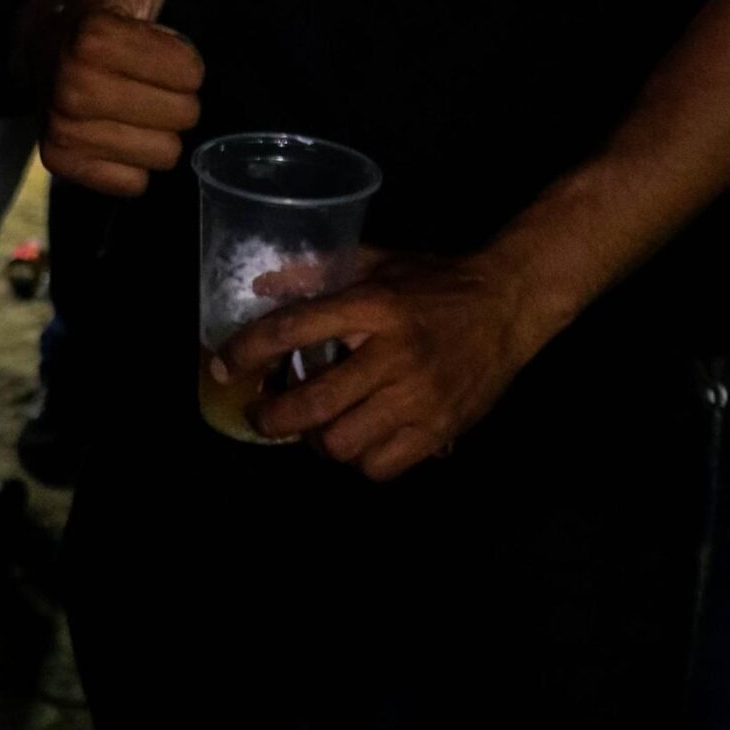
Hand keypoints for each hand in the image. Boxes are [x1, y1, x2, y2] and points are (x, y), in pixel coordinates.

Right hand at [41, 0, 202, 197]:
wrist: (38, 36)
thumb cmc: (103, 3)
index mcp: (96, 37)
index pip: (191, 73)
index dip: (182, 57)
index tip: (153, 43)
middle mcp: (73, 87)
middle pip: (182, 117)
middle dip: (173, 96)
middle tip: (142, 76)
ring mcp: (63, 128)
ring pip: (161, 153)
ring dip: (154, 130)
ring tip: (128, 102)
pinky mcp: (60, 161)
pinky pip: (132, 183)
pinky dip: (131, 162)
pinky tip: (114, 131)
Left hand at [217, 250, 539, 475]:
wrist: (508, 306)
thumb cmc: (434, 284)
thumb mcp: (377, 262)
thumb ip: (319, 272)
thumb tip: (261, 284)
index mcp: (374, 306)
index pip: (295, 329)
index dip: (248, 351)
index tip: (222, 365)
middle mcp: (394, 355)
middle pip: (314, 404)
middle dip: (273, 417)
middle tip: (262, 414)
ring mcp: (419, 397)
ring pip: (343, 444)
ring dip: (318, 440)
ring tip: (318, 426)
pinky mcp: (440, 430)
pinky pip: (380, 466)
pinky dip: (359, 460)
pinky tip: (359, 440)